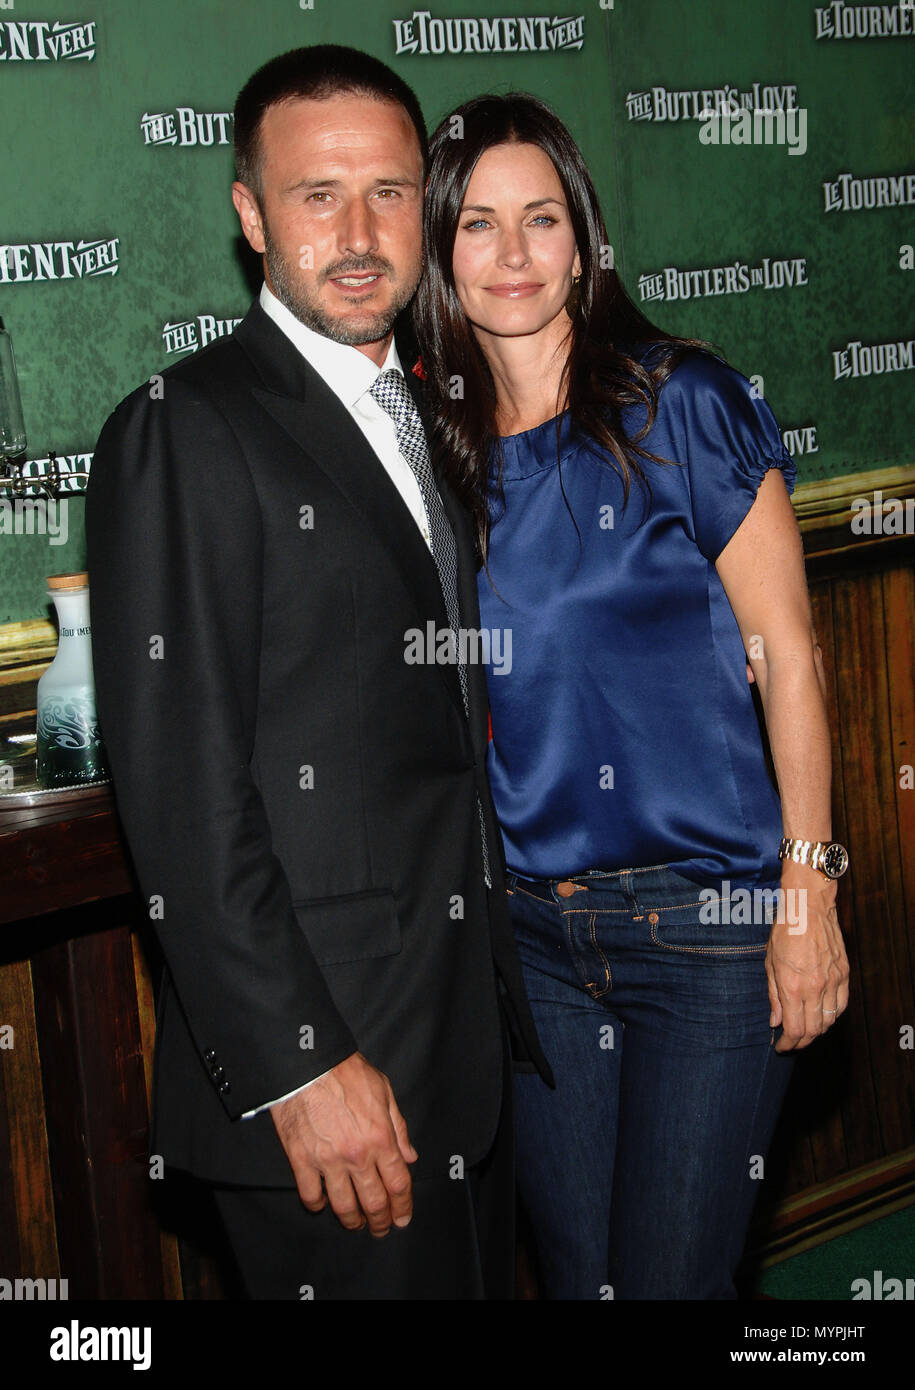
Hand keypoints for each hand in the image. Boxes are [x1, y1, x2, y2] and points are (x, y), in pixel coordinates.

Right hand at [270, 1052, 417, 1235]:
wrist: (308, 1063)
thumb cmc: (347, 1072)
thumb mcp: (384, 1091)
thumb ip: (399, 1128)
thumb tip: (409, 1157)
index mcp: (381, 1137)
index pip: (398, 1184)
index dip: (403, 1207)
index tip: (402, 1218)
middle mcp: (357, 1154)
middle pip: (374, 1202)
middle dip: (380, 1222)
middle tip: (380, 1229)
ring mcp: (328, 1160)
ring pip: (343, 1206)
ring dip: (352, 1220)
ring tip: (355, 1223)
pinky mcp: (301, 1160)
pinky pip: (310, 1195)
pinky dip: (317, 1205)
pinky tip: (322, 1204)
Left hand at [766, 862, 849, 1051]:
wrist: (809, 907)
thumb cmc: (784, 931)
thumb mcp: (769, 963)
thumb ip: (773, 995)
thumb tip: (775, 1022)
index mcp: (792, 986)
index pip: (795, 1029)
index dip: (788, 1043)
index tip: (781, 1046)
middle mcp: (815, 987)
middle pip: (814, 1030)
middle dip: (802, 1042)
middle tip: (792, 1043)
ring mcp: (833, 981)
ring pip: (830, 1020)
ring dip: (818, 1031)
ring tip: (806, 1031)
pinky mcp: (844, 974)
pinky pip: (842, 1005)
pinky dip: (832, 1016)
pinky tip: (823, 1016)